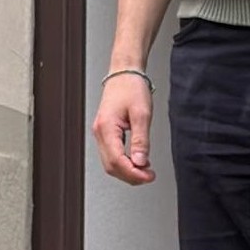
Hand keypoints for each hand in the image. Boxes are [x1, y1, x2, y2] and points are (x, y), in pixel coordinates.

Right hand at [94, 71, 155, 186]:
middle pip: (111, 166)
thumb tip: (141, 162)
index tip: (148, 176)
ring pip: (110, 163)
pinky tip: (137, 161)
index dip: (133, 173)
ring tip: (145, 171)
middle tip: (149, 176)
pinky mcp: (106, 132)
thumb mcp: (142, 114)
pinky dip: (124, 162)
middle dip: (130, 176)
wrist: (124, 73)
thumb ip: (141, 140)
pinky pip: (112, 154)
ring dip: (127, 170)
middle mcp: (100, 133)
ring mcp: (101, 133)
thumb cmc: (131, 88)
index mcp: (106, 128)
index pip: (117, 161)